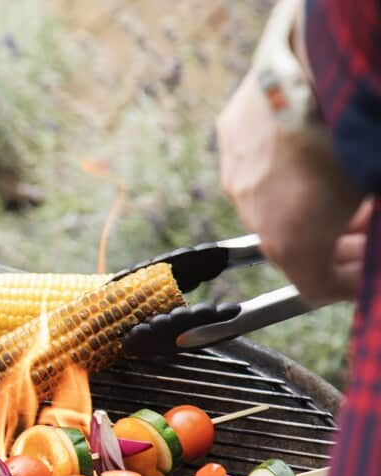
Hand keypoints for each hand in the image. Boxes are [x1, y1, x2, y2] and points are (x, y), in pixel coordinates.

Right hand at [216, 71, 365, 304]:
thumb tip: (370, 248)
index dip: (345, 282)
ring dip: (303, 207)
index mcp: (289, 240)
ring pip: (267, 204)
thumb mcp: (369, 190)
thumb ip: (366, 228)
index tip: (366, 275)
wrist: (316, 69)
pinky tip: (312, 151)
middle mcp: (252, 213)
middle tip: (366, 234)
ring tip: (345, 192)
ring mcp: (236, 173)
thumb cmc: (351, 136)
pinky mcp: (230, 134)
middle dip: (330, 247)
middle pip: (288, 246)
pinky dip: (282, 169)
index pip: (313, 285)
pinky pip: (254, 164)